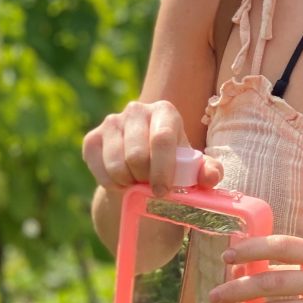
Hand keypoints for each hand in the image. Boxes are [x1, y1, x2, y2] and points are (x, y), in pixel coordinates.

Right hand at [81, 99, 222, 195]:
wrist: (143, 166)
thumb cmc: (175, 163)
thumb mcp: (195, 168)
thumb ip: (209, 171)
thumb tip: (211, 178)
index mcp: (165, 111)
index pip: (162, 139)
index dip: (162, 170)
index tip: (163, 192)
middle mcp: (136, 110)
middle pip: (137, 154)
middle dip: (145, 179)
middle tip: (150, 186)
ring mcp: (112, 121)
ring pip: (117, 164)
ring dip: (128, 182)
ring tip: (138, 182)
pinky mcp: (92, 137)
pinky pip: (98, 169)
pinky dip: (111, 183)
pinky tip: (121, 180)